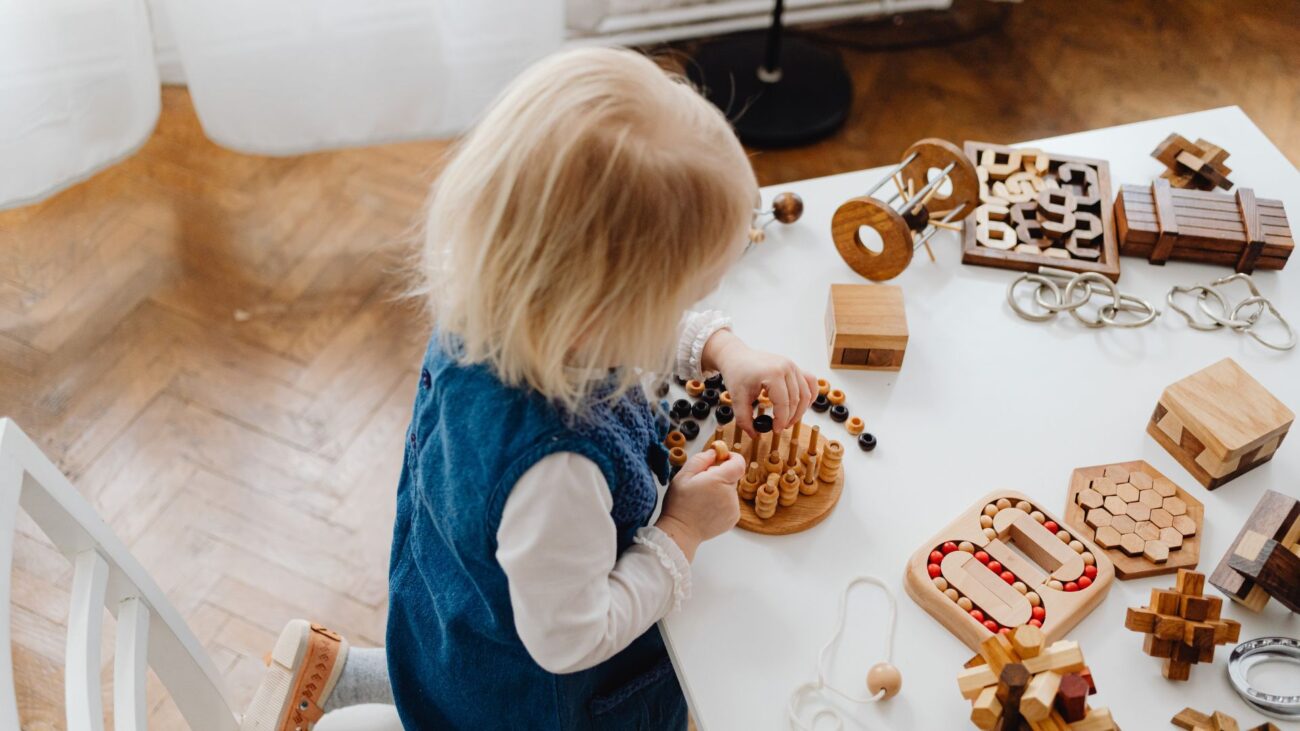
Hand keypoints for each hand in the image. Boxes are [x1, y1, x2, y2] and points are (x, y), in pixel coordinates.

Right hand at [655, 449, 744, 560]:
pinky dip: (722, 503)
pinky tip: (707, 509)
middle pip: (732, 477)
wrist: (680, 532)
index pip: (738, 463)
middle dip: (719, 476)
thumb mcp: (683, 475)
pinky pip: (730, 504)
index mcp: (718, 480)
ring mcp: (733, 508)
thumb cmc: (679, 504)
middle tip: (701, 484)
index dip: (732, 457)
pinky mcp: (733, 519)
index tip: (721, 458)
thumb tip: (713, 453)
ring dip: (720, 491)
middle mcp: (730, 494)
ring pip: (730, 491)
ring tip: (702, 500)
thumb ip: (700, 460)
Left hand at [702, 329, 817, 437]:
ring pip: (806, 393)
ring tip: (789, 420)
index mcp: (772, 374)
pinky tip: (801, 406)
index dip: (781, 420)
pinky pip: (810, 382)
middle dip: (790, 418)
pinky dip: (809, 396)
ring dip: (800, 410)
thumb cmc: (736, 374)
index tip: (775, 430)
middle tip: (780, 427)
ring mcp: (792, 365)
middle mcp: (786, 367)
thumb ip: (744, 419)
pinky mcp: (794, 366)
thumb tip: (755, 434)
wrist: (736, 356)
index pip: (783, 403)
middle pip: (796, 400)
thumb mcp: (737, 399)